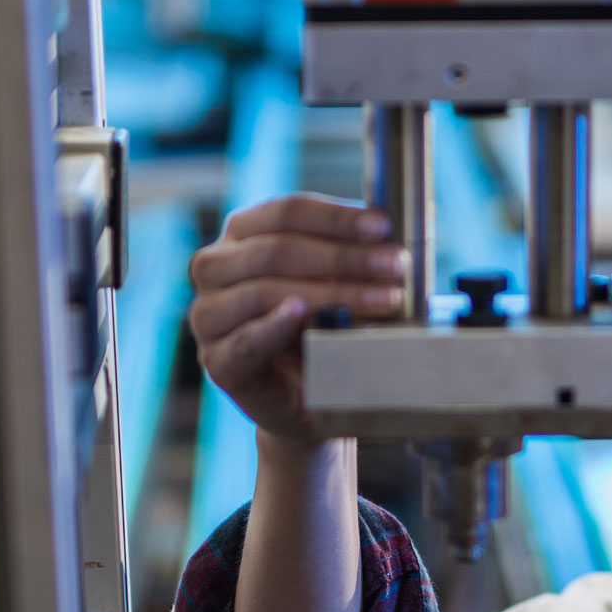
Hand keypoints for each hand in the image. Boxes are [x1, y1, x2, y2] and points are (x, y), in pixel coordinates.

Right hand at [186, 193, 409, 443]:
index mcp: (242, 235)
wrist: (313, 400)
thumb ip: (353, 251)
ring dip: (329, 292)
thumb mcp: (338, 281)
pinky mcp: (217, 360)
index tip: (383, 227)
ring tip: (381, 299)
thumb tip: (403, 222)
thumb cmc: (324, 330)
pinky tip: (302, 314)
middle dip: (344, 257)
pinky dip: (275, 326)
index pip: (285, 212)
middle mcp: (215, 268)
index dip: (337, 217)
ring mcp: (208, 315)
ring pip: (264, 290)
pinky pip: (244, 339)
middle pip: (278, 249)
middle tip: (395, 266)